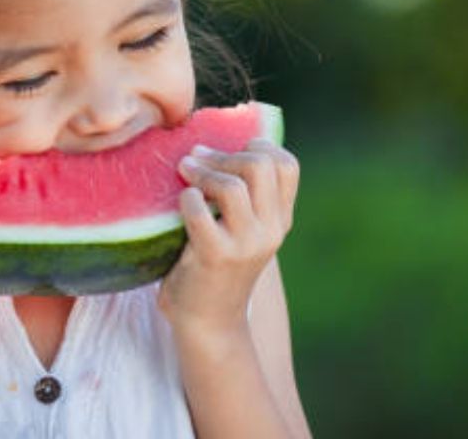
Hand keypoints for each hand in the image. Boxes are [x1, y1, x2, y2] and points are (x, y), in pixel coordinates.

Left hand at [157, 138, 298, 335]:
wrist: (208, 323)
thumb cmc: (216, 267)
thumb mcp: (243, 231)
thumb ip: (244, 197)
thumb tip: (213, 144)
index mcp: (280, 219)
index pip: (287, 165)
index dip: (259, 145)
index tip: (231, 149)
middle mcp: (271, 230)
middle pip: (261, 165)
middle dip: (225, 153)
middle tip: (198, 158)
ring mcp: (246, 244)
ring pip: (233, 185)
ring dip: (202, 171)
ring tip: (184, 170)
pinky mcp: (216, 256)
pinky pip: (198, 209)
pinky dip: (186, 197)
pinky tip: (180, 202)